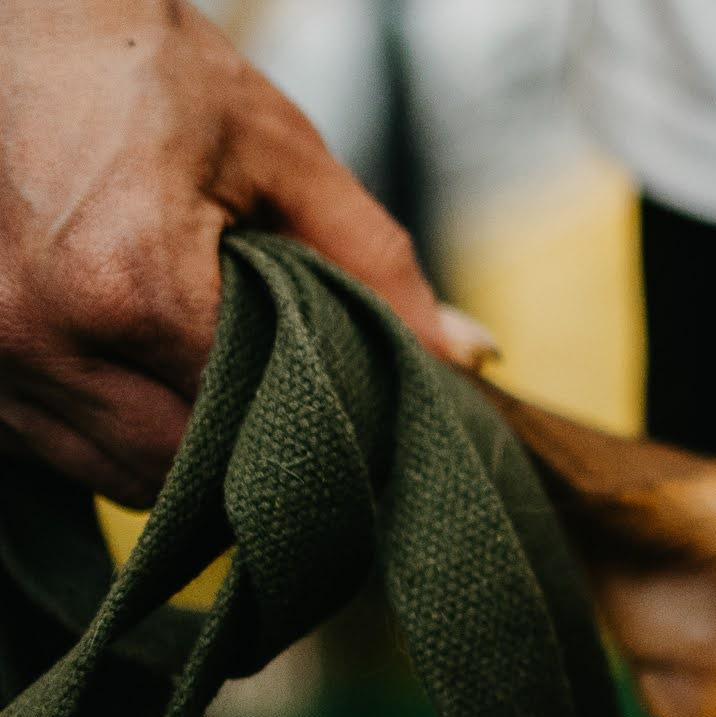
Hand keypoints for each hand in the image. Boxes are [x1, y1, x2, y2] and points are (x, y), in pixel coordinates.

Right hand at [0, 0, 489, 504]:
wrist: (2, 8)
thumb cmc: (138, 65)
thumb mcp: (279, 150)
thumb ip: (377, 267)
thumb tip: (470, 359)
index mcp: (127, 286)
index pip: (250, 424)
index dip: (306, 420)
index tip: (337, 395)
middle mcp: (36, 334)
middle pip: (177, 470)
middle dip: (239, 446)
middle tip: (273, 384)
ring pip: (105, 472)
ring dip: (165, 444)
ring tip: (196, 365)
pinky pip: (43, 443)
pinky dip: (95, 424)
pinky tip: (125, 362)